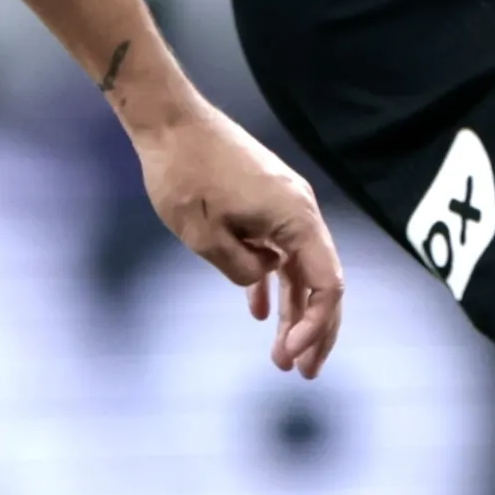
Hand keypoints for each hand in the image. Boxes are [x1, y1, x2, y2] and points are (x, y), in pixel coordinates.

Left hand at [132, 98, 345, 377]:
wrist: (168, 122)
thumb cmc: (183, 174)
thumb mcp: (204, 236)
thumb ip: (241, 268)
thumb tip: (263, 280)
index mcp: (296, 218)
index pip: (327, 284)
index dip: (316, 327)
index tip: (289, 356)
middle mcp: (300, 212)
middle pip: (321, 282)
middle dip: (315, 331)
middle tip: (301, 373)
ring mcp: (282, 206)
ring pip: (298, 269)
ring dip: (293, 312)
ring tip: (281, 356)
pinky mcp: (263, 202)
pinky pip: (277, 251)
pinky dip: (272, 282)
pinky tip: (260, 313)